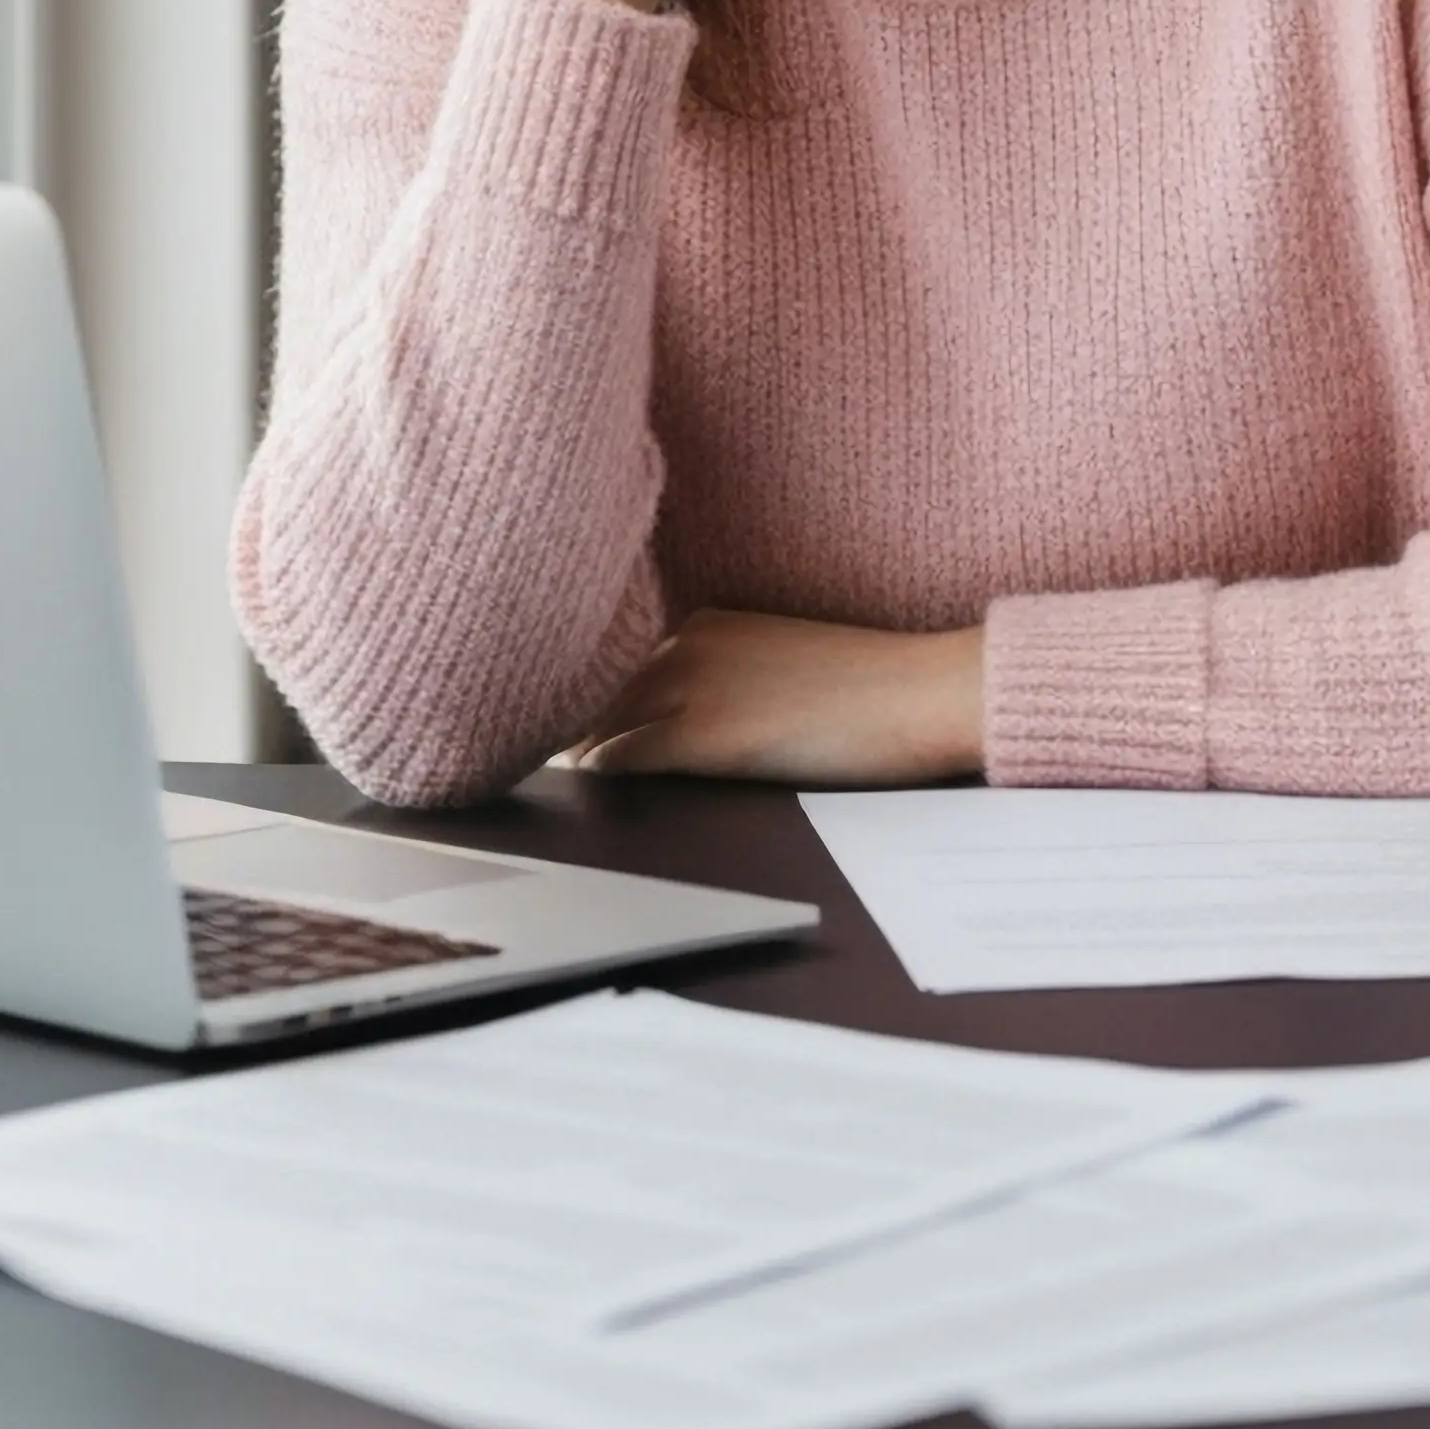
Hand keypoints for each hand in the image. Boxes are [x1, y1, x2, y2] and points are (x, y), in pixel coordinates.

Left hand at [565, 610, 987, 786]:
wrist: (923, 695)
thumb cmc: (867, 693)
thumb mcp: (776, 668)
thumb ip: (712, 686)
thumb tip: (649, 736)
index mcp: (700, 624)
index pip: (601, 665)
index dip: (563, 704)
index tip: (530, 730)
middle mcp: (683, 642)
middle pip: (581, 693)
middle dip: (546, 732)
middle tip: (506, 766)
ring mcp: (690, 684)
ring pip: (588, 728)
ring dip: (561, 763)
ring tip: (525, 796)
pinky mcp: (703, 733)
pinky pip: (618, 763)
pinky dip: (590, 784)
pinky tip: (579, 804)